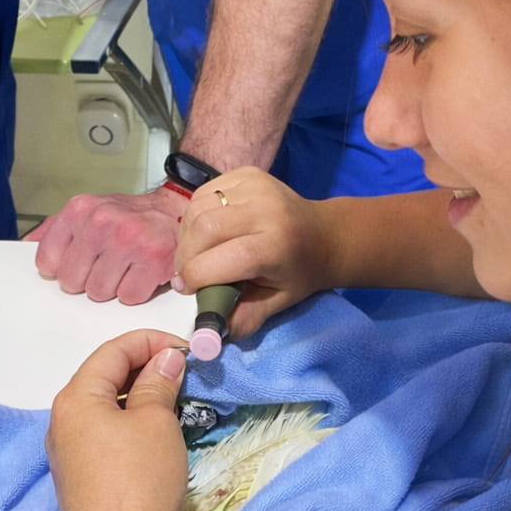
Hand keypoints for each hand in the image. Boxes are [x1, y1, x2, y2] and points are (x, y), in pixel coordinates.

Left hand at [27, 186, 186, 304]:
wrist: (176, 210)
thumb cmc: (130, 216)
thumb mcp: (89, 211)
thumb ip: (55, 229)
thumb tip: (23, 247)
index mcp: (80, 210)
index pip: (48, 261)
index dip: (62, 269)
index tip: (77, 263)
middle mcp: (102, 222)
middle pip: (72, 282)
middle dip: (88, 280)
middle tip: (107, 264)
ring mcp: (129, 240)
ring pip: (99, 293)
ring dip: (113, 287)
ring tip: (126, 267)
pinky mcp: (154, 259)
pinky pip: (128, 297)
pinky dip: (136, 291)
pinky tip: (142, 272)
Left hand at [47, 329, 190, 510]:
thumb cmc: (139, 478)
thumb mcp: (156, 423)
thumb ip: (158, 383)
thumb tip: (165, 360)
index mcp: (75, 397)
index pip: (113, 350)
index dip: (151, 341)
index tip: (186, 349)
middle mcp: (62, 419)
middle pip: (103, 376)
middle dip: (144, 367)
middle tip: (183, 374)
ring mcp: (66, 450)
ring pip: (102, 406)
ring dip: (136, 396)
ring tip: (173, 400)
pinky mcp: (77, 476)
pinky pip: (102, 433)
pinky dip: (127, 422)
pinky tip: (153, 432)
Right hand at [174, 167, 334, 341]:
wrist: (325, 235)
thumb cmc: (299, 273)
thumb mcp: (277, 303)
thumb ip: (242, 318)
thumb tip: (207, 336)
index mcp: (275, 245)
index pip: (219, 259)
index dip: (195, 276)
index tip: (187, 290)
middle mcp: (265, 209)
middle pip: (203, 229)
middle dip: (186, 257)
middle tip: (188, 274)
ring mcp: (255, 186)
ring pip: (197, 209)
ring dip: (187, 236)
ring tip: (196, 254)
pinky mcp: (246, 174)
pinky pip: (203, 194)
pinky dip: (196, 216)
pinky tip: (206, 232)